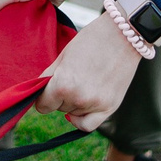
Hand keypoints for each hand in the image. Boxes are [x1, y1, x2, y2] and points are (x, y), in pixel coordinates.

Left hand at [36, 16, 143, 131]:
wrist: (124, 36)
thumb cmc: (92, 41)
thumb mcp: (63, 56)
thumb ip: (48, 78)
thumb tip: (37, 93)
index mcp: (63, 85)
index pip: (42, 105)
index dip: (42, 97)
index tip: (47, 89)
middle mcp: (78, 99)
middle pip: (58, 108)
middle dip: (60, 96)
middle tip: (73, 76)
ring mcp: (95, 105)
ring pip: (72, 113)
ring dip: (73, 103)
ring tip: (85, 81)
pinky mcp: (110, 108)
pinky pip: (87, 125)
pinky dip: (81, 119)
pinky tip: (82, 107)